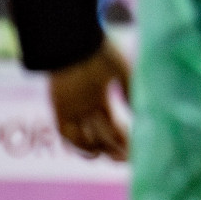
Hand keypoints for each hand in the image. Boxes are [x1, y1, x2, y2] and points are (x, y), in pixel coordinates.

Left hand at [50, 40, 131, 160]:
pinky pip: (67, 133)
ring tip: (116, 156)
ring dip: (101, 148)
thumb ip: (131, 91)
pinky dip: (80, 145)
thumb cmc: (101, 52)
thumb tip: (140, 114)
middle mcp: (84, 106)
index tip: (136, 147)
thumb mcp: (122, 72)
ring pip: (85, 137)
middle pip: (99, 133)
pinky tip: (95, 153)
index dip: (123, 137)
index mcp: (99, 96)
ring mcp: (71, 108)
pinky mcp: (59, 107)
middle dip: (114, 147)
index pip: (112, 123)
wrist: (76, 41)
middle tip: (128, 158)